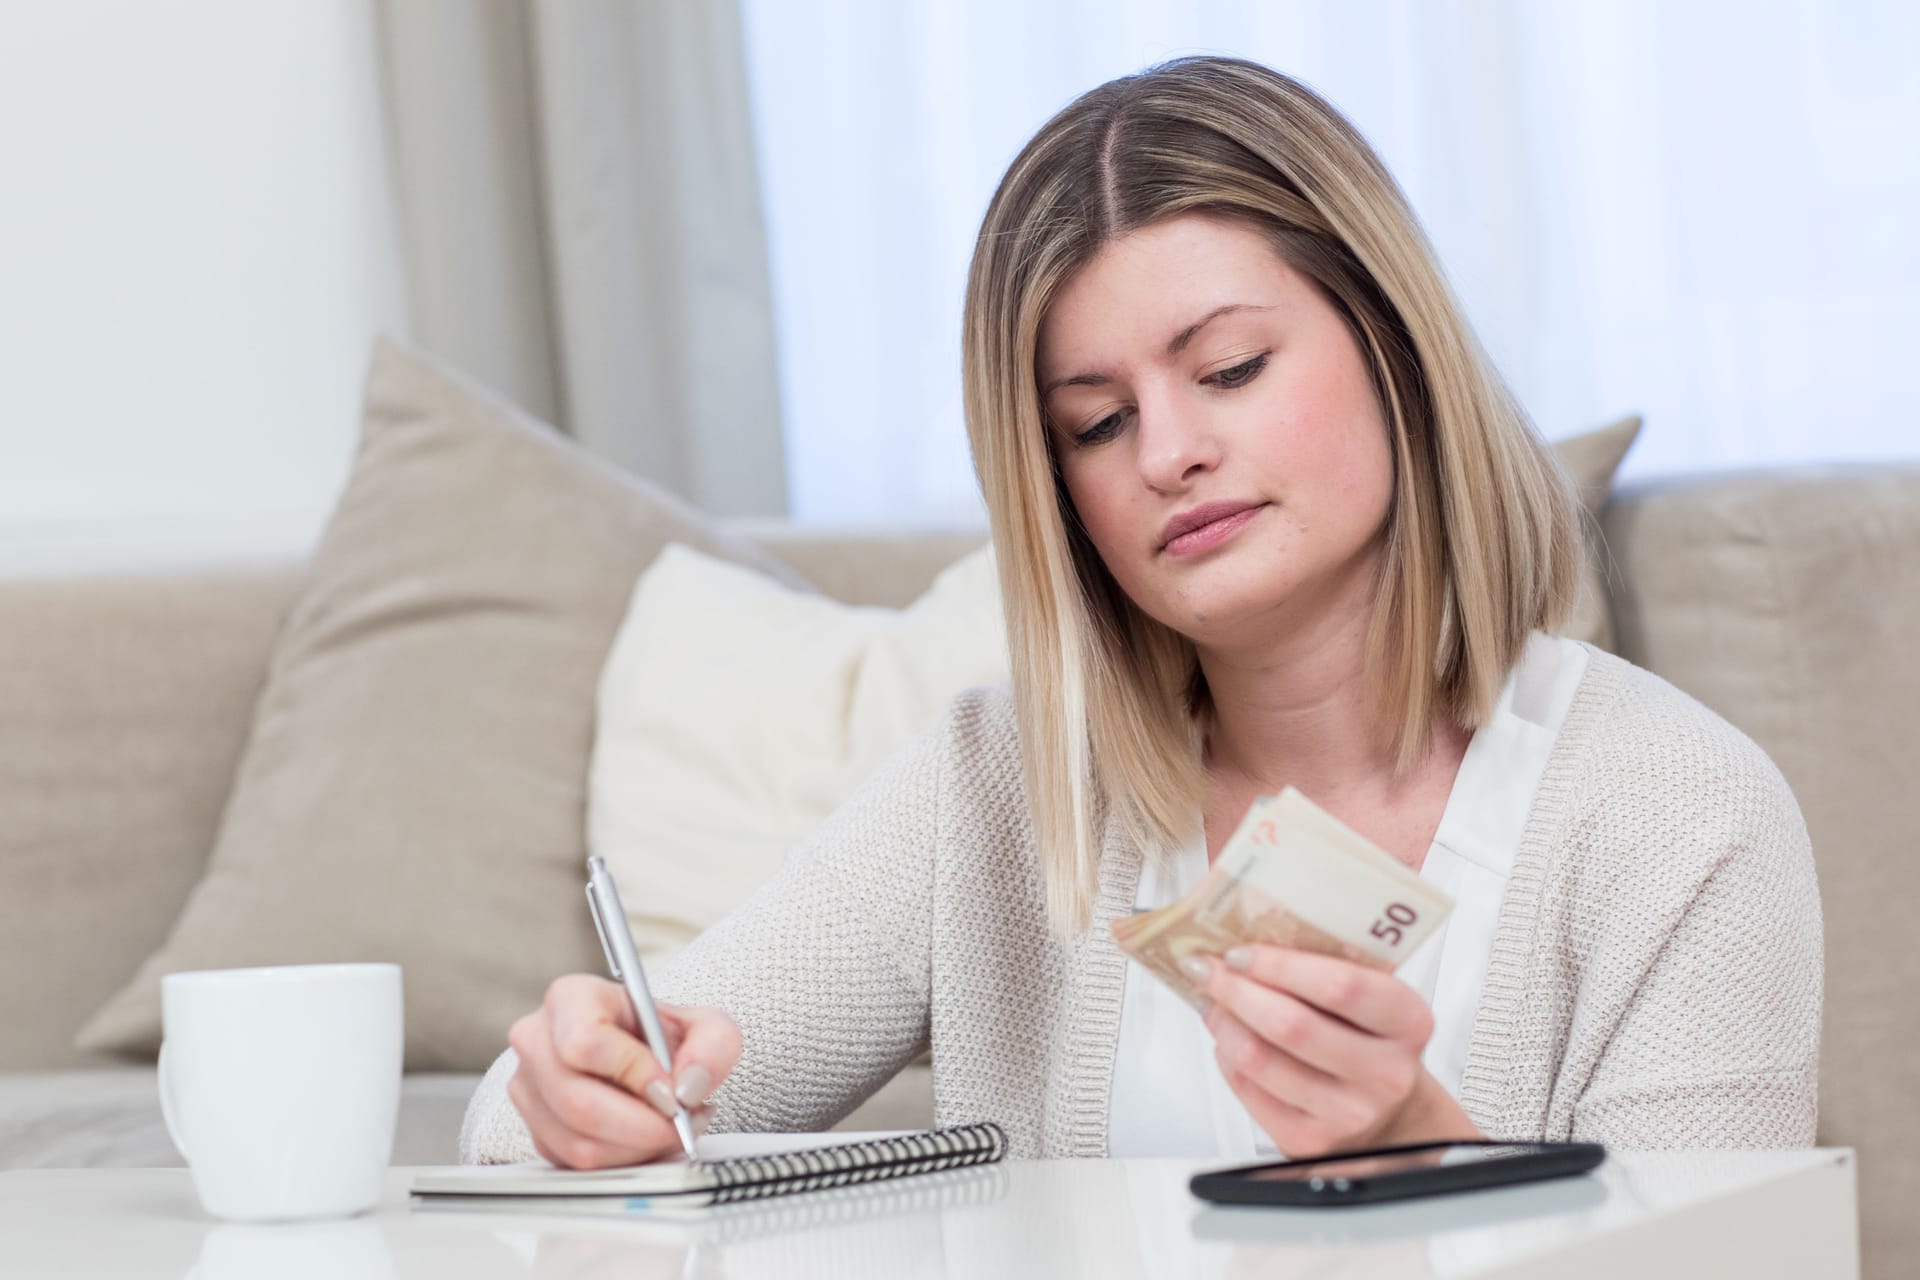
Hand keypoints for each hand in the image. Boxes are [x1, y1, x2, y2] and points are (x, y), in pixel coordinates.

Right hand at [506, 974, 741, 1169]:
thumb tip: (689, 1086)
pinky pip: (575, 1164)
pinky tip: (646, 1139)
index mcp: (570, 998)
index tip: (671, 1088)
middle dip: (642, 1125)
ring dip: (637, 1148)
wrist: (644, 1055)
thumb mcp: (706, 1025)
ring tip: (670, 1128)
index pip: (584, 1041)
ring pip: (578, 1143)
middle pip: (576, 1102)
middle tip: (680, 1122)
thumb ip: (714, 1044)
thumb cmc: (662, 1035)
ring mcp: (527, 1089)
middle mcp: (536, 1040)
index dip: (633, 1073)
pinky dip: (621, 1160)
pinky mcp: (535, 1130)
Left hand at [1181, 944, 1479, 1155]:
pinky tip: (1228, 1036)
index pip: (1341, 987)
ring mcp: (1348, 1113)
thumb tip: (1272, 907)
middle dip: (1235, 990)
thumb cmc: (1370, 1038)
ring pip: (1260, 1060)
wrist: (1388, 1112)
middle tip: (1205, 967)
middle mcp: (1384, 1073)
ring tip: (1210, 999)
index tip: (1238, 950)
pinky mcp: (1309, 1141)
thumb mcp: (1372, 992)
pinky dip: (1226, 1056)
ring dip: (1223, 1021)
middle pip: (1292, 1025)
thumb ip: (1333, 954)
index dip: (1280, 965)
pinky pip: (1248, 1090)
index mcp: (1407, 1021)